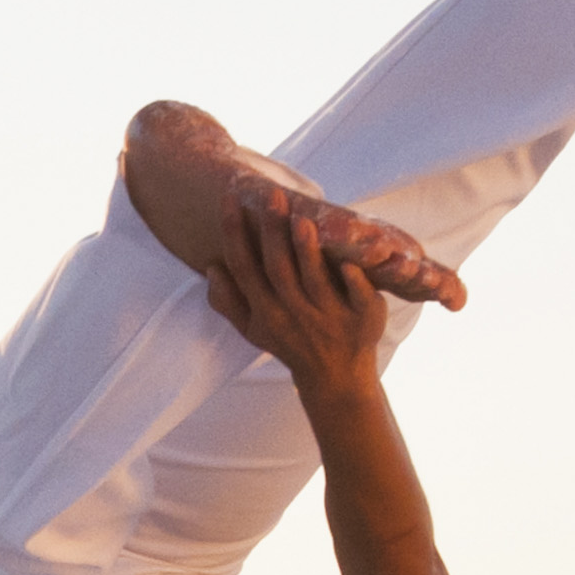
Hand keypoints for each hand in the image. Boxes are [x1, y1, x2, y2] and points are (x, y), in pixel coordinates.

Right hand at [198, 181, 461, 399]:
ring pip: (314, 281)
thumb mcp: (255, 330)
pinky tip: (349, 262)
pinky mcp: (362, 321)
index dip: (234, 234)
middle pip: (278, 269)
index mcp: (265, 312)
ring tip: (301, 220)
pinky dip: (354, 281)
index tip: (230, 198)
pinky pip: (357, 298)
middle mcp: (293, 314)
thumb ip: (229, 302)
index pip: (244, 268)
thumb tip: (211, 268)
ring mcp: (328, 318)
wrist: (336, 379)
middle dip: (271, 232)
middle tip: (272, 194)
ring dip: (307, 251)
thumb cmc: (291, 344)